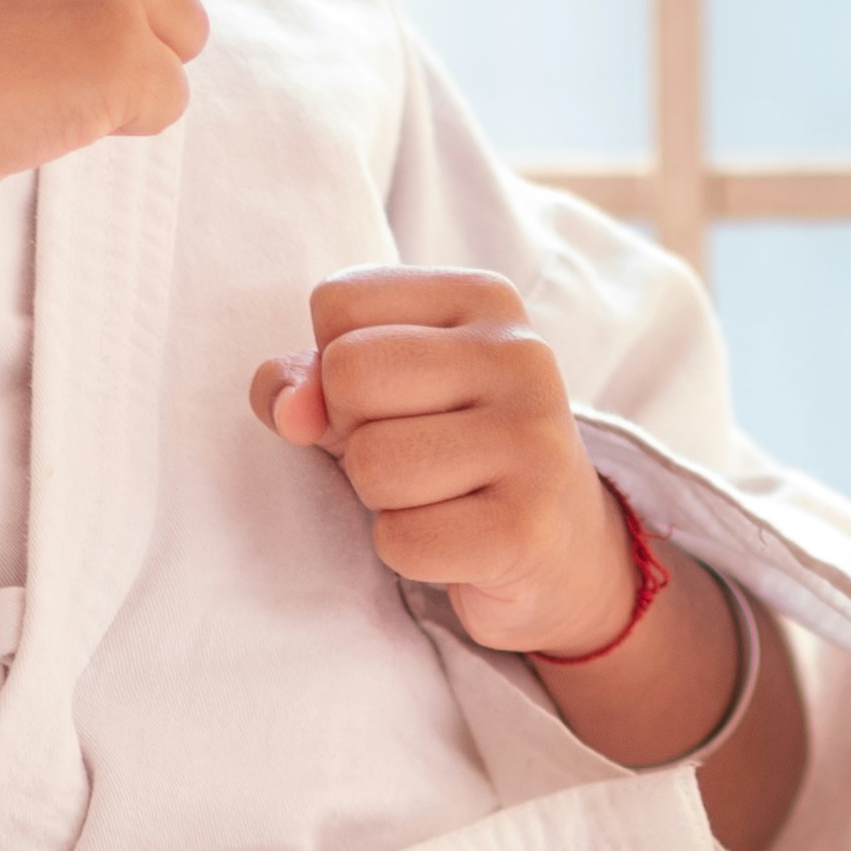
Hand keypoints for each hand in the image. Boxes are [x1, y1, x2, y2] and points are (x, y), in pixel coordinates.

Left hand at [251, 276, 639, 655]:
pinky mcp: (525, 527)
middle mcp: (520, 353)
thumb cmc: (447, 453)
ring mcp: (532, 439)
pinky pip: (402, 540)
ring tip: (438, 496)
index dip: (335, 367)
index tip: (397, 398)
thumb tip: (290, 412)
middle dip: (352, 432)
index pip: (339, 303)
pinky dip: (407, 551)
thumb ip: (306, 379)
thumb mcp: (373, 394)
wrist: (560, 548)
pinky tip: (456, 539)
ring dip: (381, 499)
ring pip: (370, 464)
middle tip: (411, 454)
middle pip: (348, 374)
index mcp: (483, 298)